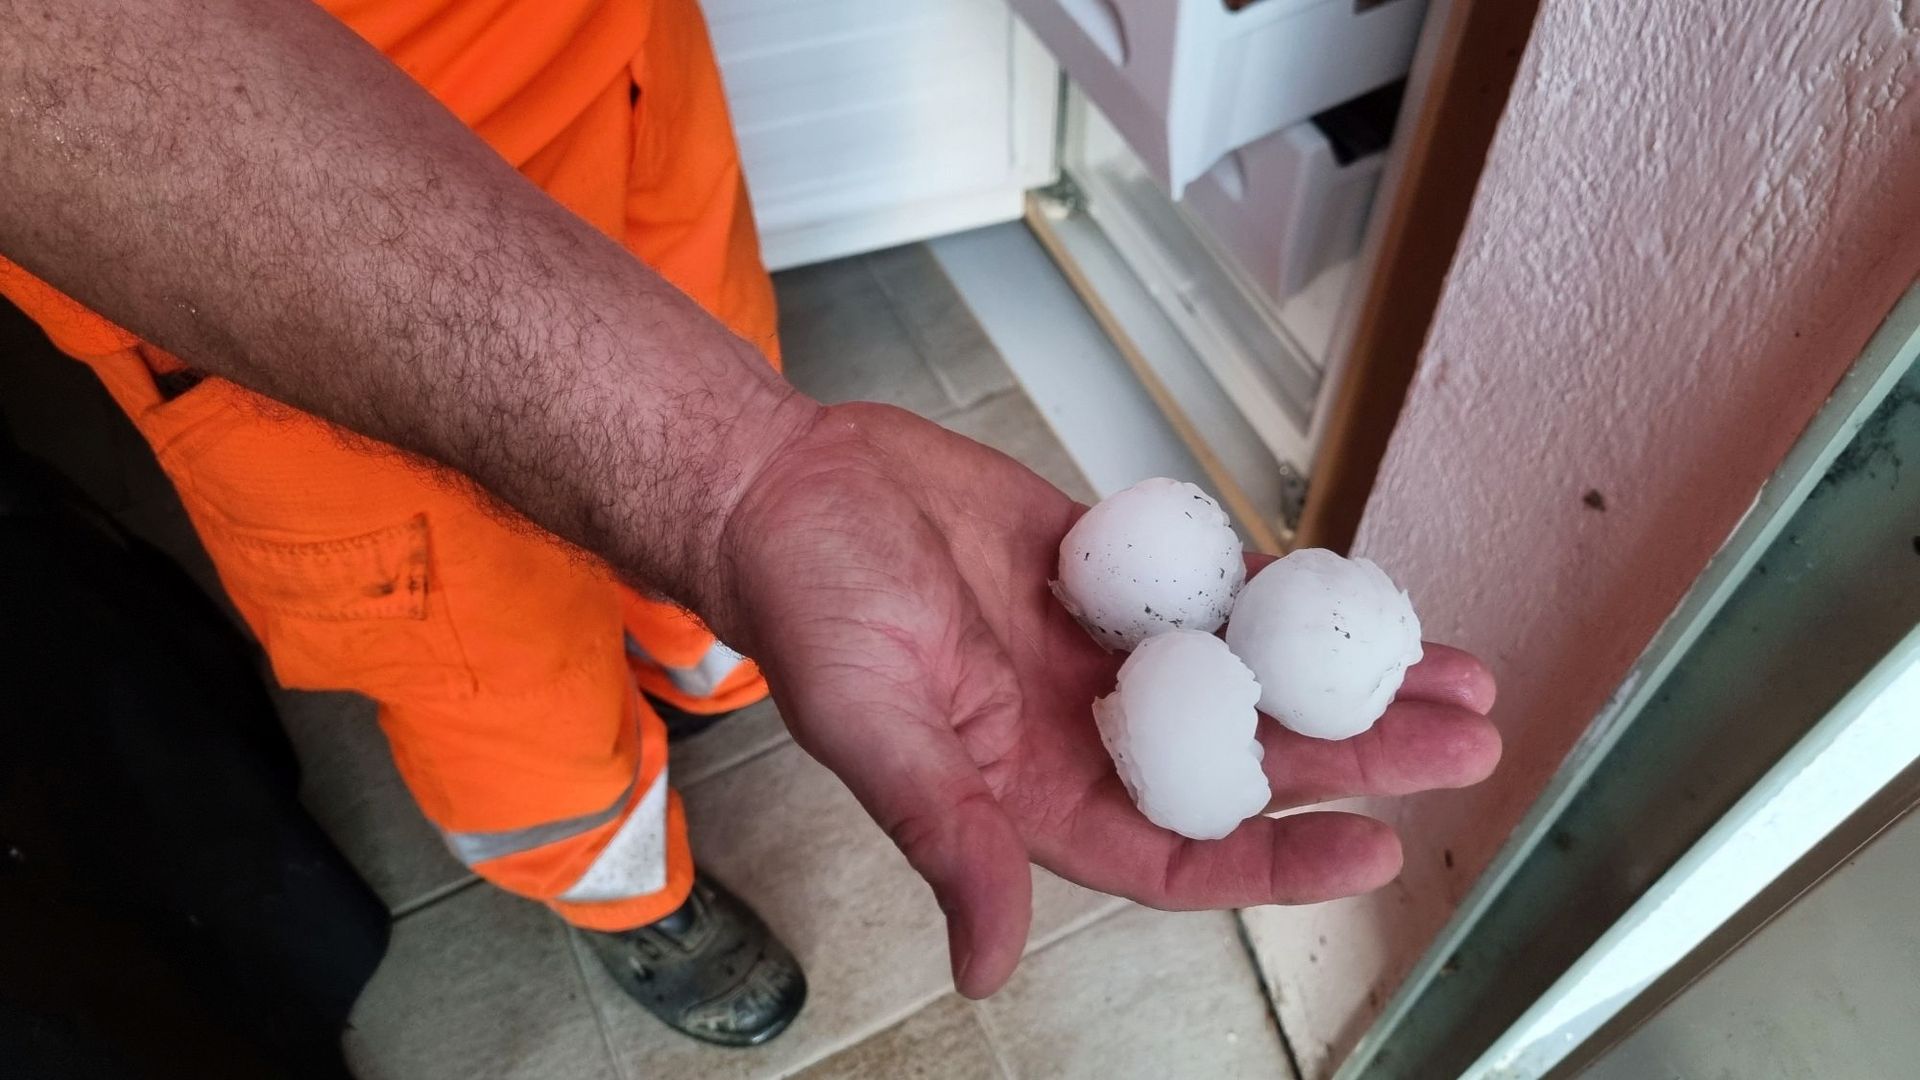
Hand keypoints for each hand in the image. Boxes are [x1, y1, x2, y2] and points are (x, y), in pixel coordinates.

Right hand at [710, 403, 1499, 996]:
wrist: (786, 484)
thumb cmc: (806, 606)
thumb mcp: (873, 726)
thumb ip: (942, 834)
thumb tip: (986, 962)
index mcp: (1032, 791)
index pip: (1179, 849)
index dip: (1277, 857)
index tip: (1374, 847)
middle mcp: (1084, 730)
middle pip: (1245, 762)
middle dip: (1357, 758)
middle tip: (1462, 743)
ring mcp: (1104, 649)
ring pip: (1249, 678)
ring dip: (1346, 678)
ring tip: (1452, 672)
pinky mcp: (1112, 571)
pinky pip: (1216, 590)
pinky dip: (1287, 596)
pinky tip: (1356, 598)